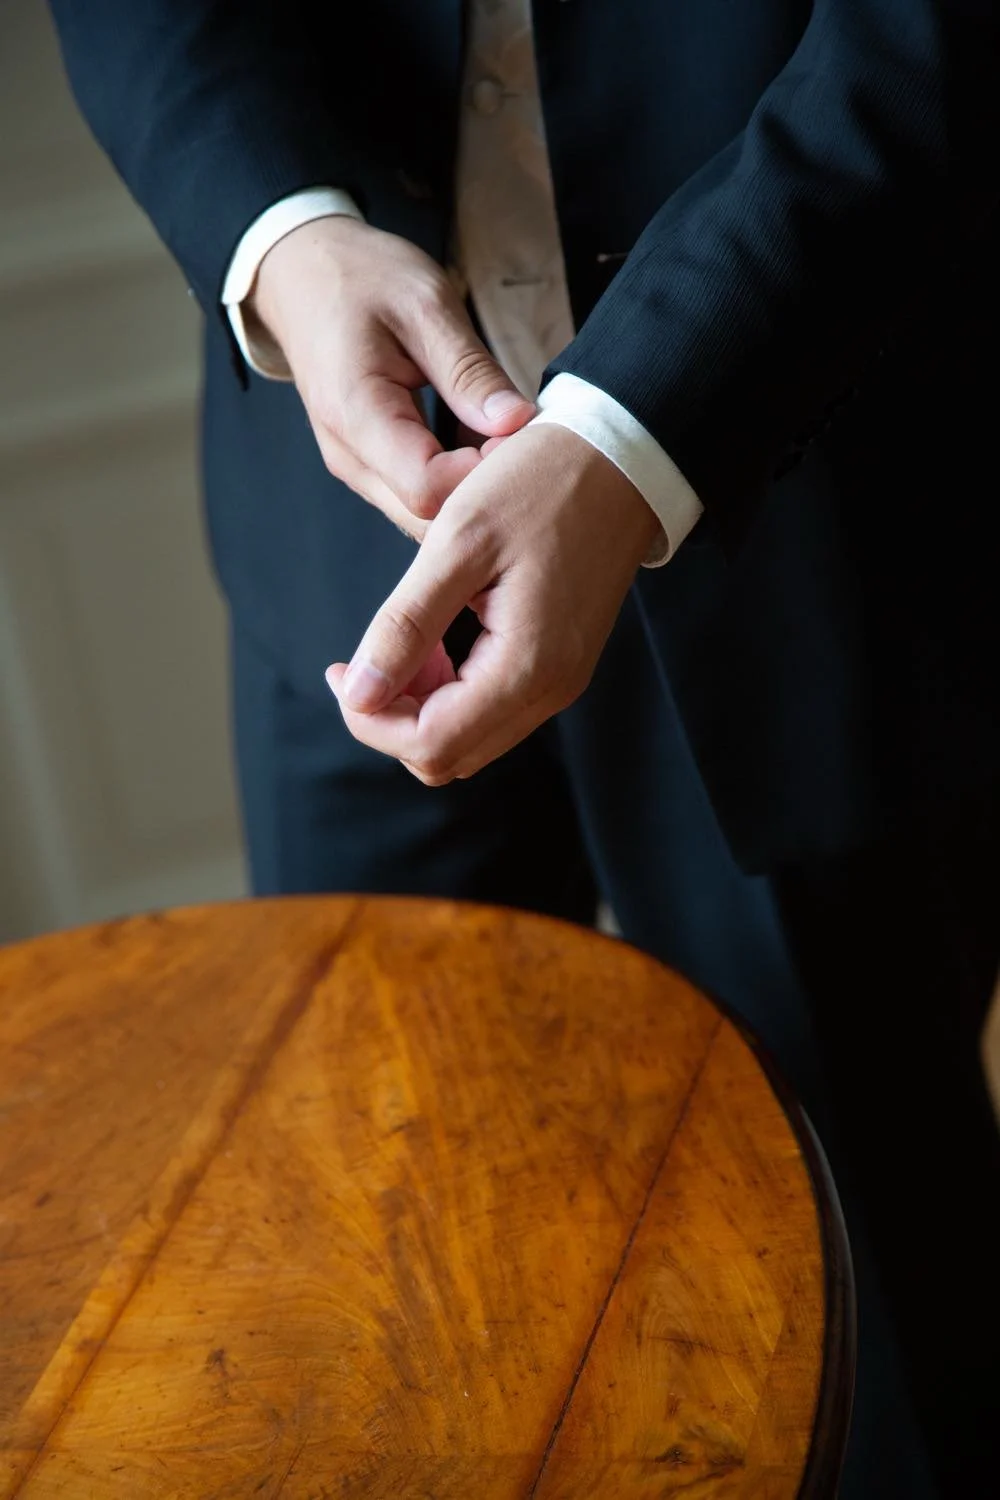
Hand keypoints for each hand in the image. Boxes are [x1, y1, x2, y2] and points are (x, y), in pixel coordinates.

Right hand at [249, 216, 535, 535]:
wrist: (304, 277)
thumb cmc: (362, 280)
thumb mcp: (427, 306)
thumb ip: (470, 372)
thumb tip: (518, 423)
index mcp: (356, 413)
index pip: (427, 488)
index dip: (482, 475)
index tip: (520, 436)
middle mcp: (349, 457)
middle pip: (426, 517)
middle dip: (482, 492)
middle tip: (524, 443)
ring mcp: (356, 469)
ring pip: (423, 516)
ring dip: (470, 491)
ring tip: (504, 440)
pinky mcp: (369, 468)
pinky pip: (417, 498)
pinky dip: (455, 482)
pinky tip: (481, 444)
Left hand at [324, 426, 661, 782]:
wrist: (618, 459)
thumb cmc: (539, 485)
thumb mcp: (457, 543)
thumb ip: (404, 626)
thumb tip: (358, 695)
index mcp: (526, 666)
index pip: (431, 744)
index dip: (371, 722)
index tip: (341, 672)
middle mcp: (549, 691)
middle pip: (448, 756)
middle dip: (392, 720)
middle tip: (363, 661)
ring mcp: (559, 683)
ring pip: (468, 739)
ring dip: (420, 706)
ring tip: (401, 643)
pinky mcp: (559, 666)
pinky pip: (492, 709)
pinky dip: (451, 692)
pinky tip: (436, 642)